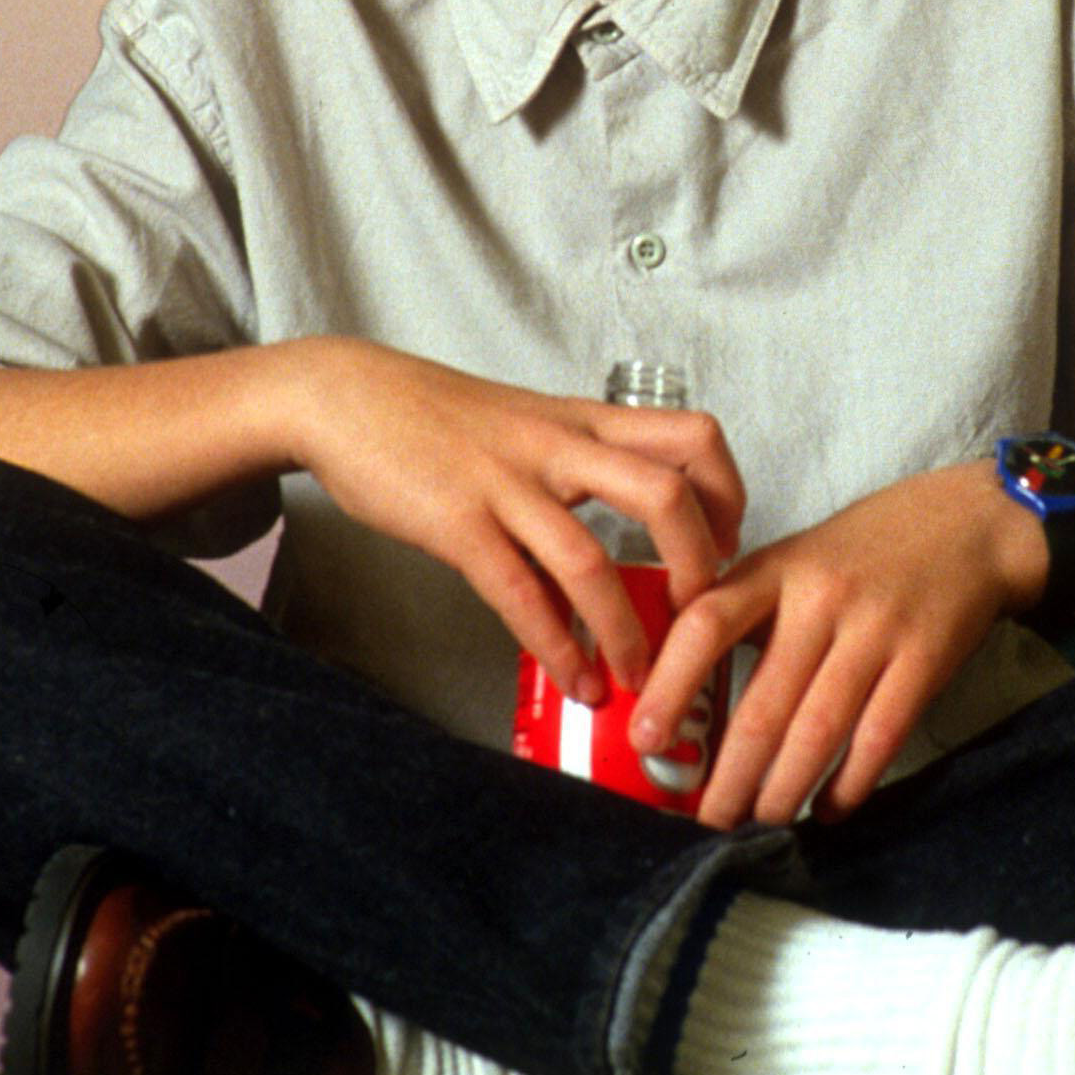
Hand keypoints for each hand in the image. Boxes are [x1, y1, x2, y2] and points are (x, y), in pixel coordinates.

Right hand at [281, 338, 744, 701]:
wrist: (345, 395)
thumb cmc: (434, 416)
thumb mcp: (525, 425)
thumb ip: (575, 469)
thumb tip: (614, 541)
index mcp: (583, 420)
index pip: (694, 437)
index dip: (728, 495)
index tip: (727, 545)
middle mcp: (559, 446)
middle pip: (667, 494)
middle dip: (700, 568)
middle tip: (699, 617)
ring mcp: (508, 483)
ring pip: (593, 558)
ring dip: (627, 632)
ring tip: (640, 677)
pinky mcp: (457, 521)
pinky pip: (520, 593)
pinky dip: (555, 646)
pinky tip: (573, 678)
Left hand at [632, 458, 1046, 829]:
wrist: (967, 525)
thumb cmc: (866, 552)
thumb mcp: (796, 561)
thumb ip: (746, 613)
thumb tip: (687, 695)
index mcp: (775, 570)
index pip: (706, 623)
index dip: (671, 684)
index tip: (645, 739)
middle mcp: (820, 599)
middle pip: (764, 704)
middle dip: (729, 777)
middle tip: (705, 823)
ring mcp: (875, 630)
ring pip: (817, 730)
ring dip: (784, 791)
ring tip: (761, 825)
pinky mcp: (924, 660)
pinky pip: (878, 737)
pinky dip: (850, 784)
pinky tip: (830, 809)